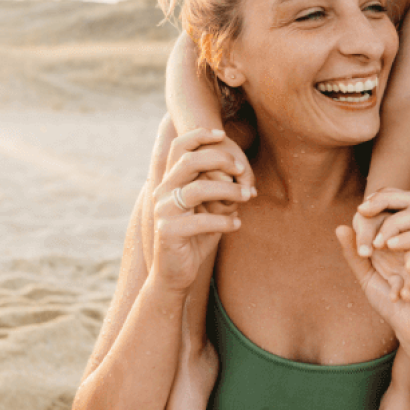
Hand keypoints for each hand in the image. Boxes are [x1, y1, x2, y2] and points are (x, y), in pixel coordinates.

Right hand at [151, 129, 255, 292]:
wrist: (175, 274)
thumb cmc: (195, 237)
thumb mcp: (206, 207)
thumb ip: (216, 186)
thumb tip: (243, 170)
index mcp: (170, 182)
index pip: (178, 147)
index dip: (199, 134)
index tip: (223, 134)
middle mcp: (162, 192)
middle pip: (189, 160)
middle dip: (220, 159)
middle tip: (242, 170)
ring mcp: (163, 211)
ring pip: (198, 188)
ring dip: (228, 191)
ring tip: (247, 197)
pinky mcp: (169, 232)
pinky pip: (202, 220)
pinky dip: (224, 221)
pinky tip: (236, 225)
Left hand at [337, 190, 409, 357]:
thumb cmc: (394, 308)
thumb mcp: (368, 278)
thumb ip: (356, 255)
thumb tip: (340, 227)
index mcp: (405, 238)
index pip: (394, 206)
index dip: (378, 199)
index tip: (360, 209)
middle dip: (387, 200)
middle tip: (365, 210)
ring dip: (394, 226)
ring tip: (378, 244)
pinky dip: (409, 240)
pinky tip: (392, 249)